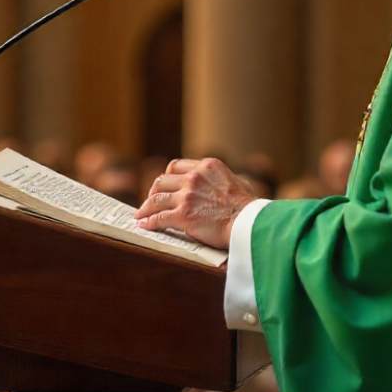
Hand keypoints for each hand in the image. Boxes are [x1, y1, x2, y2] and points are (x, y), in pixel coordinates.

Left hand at [134, 158, 256, 249]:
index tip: (163, 186)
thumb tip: (217, 186)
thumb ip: (219, 180)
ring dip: (146, 207)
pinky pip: (158, 217)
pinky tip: (144, 225)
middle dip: (153, 191)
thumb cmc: (249, 207)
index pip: (176, 166)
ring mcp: (187, 196)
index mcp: (207, 166)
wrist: (251, 222)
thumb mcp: (235, 181)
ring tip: (141, 214)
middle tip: (150, 201)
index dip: (167, 177)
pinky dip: (149, 221)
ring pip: (156, 198)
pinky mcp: (183, 215)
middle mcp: (194, 177)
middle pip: (162, 181)